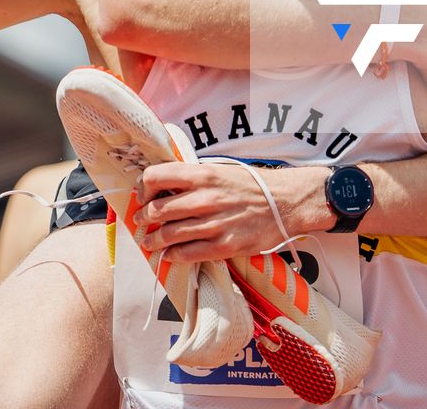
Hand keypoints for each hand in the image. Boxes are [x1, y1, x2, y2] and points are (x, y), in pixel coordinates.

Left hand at [131, 162, 328, 262]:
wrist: (285, 202)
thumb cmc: (250, 185)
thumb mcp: (219, 170)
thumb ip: (192, 178)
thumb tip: (162, 187)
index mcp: (202, 174)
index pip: (156, 176)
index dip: (143, 187)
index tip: (143, 195)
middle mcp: (205, 198)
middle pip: (157, 210)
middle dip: (144, 218)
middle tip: (141, 223)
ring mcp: (215, 223)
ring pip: (169, 234)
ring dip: (154, 241)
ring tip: (150, 243)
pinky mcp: (225, 245)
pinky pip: (188, 254)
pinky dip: (173, 256)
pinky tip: (170, 255)